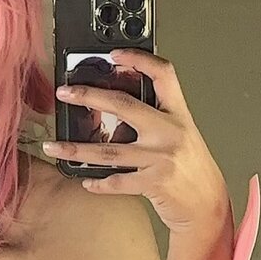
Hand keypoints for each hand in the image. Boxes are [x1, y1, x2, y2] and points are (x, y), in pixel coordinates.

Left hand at [45, 51, 229, 232]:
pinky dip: (99, 183)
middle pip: (124, 105)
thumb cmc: (192, 170)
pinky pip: (117, 181)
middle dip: (89, 96)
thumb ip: (157, 119)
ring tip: (52, 146)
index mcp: (179, 115)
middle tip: (64, 93)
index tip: (114, 55)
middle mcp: (170, 132)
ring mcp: (162, 158)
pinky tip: (85, 181)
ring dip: (76, 149)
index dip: (139, 59)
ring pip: (109, 151)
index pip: (163, 74)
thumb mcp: (181, 135)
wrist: (208, 204)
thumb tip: (118, 108)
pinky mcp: (154, 183)